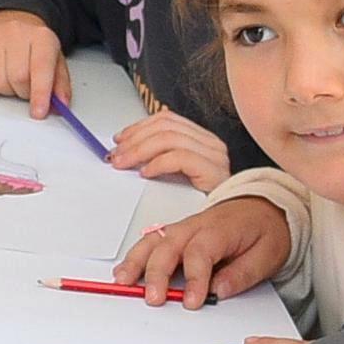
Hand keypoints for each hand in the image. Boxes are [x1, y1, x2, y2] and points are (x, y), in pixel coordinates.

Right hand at [0, 11, 65, 112]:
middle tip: (26, 88)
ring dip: (6, 90)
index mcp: (42, 37)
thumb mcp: (55, 65)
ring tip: (11, 80)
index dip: (40, 93)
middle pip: (18, 78)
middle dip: (23, 92)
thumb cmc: (36, 52)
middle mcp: (16, 32)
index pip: (41, 68)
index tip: (38, 112)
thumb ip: (60, 87)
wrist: (15, 32)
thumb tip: (60, 105)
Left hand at [106, 108, 236, 188]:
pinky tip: (146, 173)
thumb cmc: (202, 201)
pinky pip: (180, 158)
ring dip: (139, 150)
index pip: (167, 119)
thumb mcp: (176, 174)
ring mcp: (214, 155)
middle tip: (116, 155)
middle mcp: (210, 142)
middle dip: (135, 139)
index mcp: (201, 138)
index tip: (120, 140)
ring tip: (125, 163)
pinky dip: (158, 163)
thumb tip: (126, 151)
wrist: (227, 224)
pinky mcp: (213, 170)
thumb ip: (159, 158)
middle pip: (165, 126)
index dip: (139, 127)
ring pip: (169, 139)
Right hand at [117, 195, 293, 305]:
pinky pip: (150, 241)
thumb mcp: (267, 254)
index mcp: (220, 230)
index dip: (194, 279)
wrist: (264, 207)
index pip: (200, 253)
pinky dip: (135, 256)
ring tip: (124, 282)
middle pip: (169, 246)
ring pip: (153, 242)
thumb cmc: (265, 229)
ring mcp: (183, 228)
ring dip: (136, 262)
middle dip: (157, 274)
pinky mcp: (176, 233)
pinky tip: (125, 272)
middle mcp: (197, 226)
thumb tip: (220, 290)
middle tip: (154, 299)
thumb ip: (243, 274)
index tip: (192, 301)